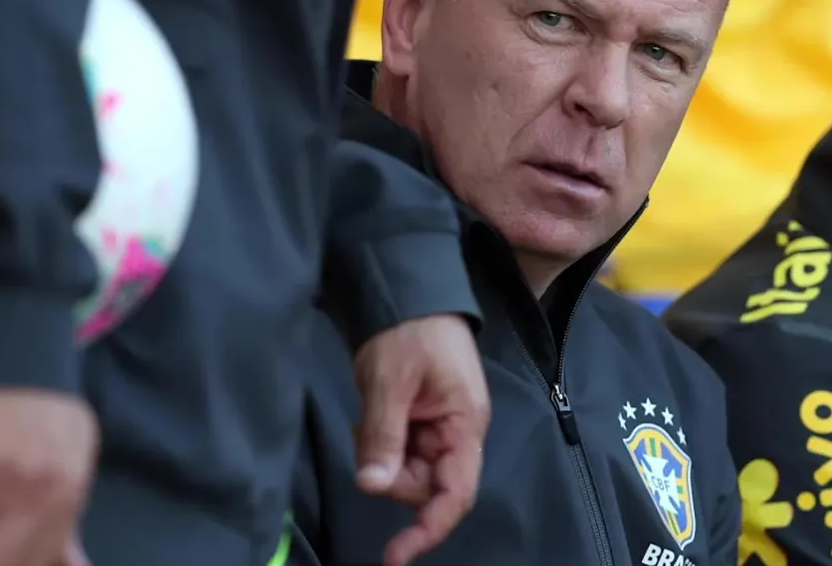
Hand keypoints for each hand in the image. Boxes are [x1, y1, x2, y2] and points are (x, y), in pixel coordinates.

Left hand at [354, 314, 489, 565]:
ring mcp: (439, 429)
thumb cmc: (409, 331)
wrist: (409, 292)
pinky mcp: (420, 423)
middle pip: (426, 486)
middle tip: (368, 434)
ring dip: (383, 457)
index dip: (429, 528)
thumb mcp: (390, 382)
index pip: (454, 493)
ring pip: (408, 472)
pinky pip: (398, 453)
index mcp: (463, 425)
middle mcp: (457, 434)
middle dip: (392, 475)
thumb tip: (372, 487)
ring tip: (371, 415)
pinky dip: (380, 444)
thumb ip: (384, 437)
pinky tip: (373, 414)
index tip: (395, 555)